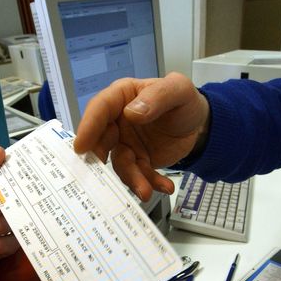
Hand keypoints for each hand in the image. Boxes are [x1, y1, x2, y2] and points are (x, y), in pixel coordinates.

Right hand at [74, 72, 209, 200]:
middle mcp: (118, 122)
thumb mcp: (178, 90)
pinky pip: (139, 175)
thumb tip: (132, 113)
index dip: (89, 126)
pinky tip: (165, 186)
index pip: (100, 108)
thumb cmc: (184, 101)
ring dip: (132, 178)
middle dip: (101, 159)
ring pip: (120, 163)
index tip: (81, 146)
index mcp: (121, 97)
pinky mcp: (138, 161)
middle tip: (102, 177)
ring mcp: (126, 144)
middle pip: (101, 140)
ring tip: (146, 191)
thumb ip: (157, 97)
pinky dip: (150, 183)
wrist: (199, 124)